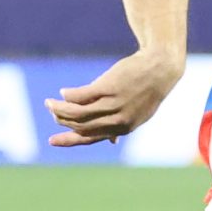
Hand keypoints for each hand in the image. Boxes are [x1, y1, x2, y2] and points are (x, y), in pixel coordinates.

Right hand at [45, 50, 184, 147]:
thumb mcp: (138, 113)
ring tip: (50, 103)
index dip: (69, 140)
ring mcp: (113, 104)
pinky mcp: (108, 87)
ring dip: (60, 108)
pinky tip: (63, 92)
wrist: (161, 67)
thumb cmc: (148, 89)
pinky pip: (81, 95)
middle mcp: (117, 120)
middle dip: (61, 120)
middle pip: (80, 125)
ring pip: (78, 112)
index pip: (89, 138)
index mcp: (122, 128)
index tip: (51, 141)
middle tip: (51, 111)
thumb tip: (112, 142)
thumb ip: (122, 126)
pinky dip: (69, 95)